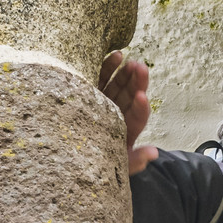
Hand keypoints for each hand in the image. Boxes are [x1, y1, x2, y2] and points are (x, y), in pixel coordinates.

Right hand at [99, 50, 158, 175]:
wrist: (68, 163)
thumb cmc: (94, 168)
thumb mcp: (116, 166)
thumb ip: (135, 161)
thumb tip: (154, 153)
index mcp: (126, 132)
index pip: (138, 118)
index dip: (141, 108)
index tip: (142, 97)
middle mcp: (117, 115)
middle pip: (130, 97)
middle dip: (137, 83)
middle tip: (141, 69)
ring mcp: (104, 103)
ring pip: (119, 85)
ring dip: (126, 73)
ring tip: (132, 61)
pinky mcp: (90, 94)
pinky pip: (102, 78)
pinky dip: (109, 66)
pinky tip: (117, 54)